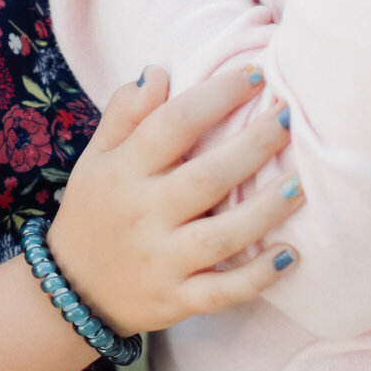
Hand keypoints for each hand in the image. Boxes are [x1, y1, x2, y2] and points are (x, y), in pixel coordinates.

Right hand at [49, 66, 298, 333]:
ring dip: (265, 211)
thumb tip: (158, 71)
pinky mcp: (177, 299)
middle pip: (206, 178)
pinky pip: (222, 292)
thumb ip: (124, 114)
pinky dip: (257, 277)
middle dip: (253, 146)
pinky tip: (290, 255)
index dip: (216, 96)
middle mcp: (143, 214)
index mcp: (123, 172)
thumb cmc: (95, 212)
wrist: (69, 293)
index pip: (171, 124)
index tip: (257, 74)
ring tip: (301, 184)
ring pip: (221, 237)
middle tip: (291, 117)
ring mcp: (161, 260)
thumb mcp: (96, 158)